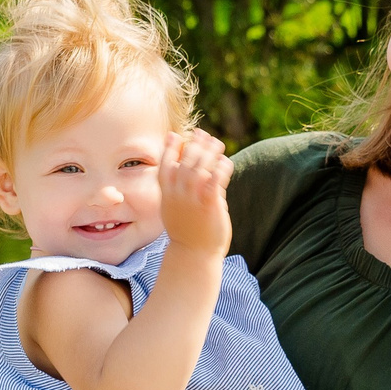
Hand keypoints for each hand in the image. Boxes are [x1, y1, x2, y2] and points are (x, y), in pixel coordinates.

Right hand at [158, 128, 231, 257]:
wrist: (194, 255)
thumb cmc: (187, 232)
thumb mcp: (174, 209)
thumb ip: (179, 190)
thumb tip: (190, 171)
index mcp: (167, 195)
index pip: (165, 165)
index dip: (168, 148)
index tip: (174, 135)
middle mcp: (178, 194)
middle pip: (185, 160)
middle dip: (194, 144)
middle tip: (203, 134)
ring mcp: (193, 198)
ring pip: (200, 165)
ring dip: (209, 151)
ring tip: (217, 143)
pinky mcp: (209, 204)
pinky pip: (216, 178)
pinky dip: (221, 167)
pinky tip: (225, 162)